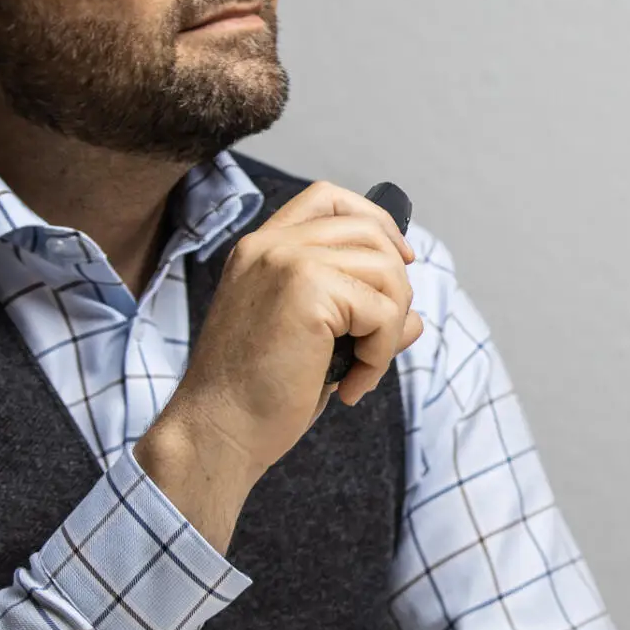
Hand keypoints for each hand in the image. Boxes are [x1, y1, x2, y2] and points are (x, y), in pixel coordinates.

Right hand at [136, 181, 423, 548]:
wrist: (216, 432)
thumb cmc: (255, 396)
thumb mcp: (309, 340)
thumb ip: (356, 314)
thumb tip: (414, 317)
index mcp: (261, 249)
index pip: (328, 198)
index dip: (376, 220)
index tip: (399, 261)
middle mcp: (270, 245)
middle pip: (370, 231)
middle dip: (396, 286)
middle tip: (377, 340)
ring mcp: (287, 262)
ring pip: (386, 271)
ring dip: (388, 328)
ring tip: (360, 369)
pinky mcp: (308, 290)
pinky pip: (384, 313)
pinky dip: (380, 356)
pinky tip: (350, 386)